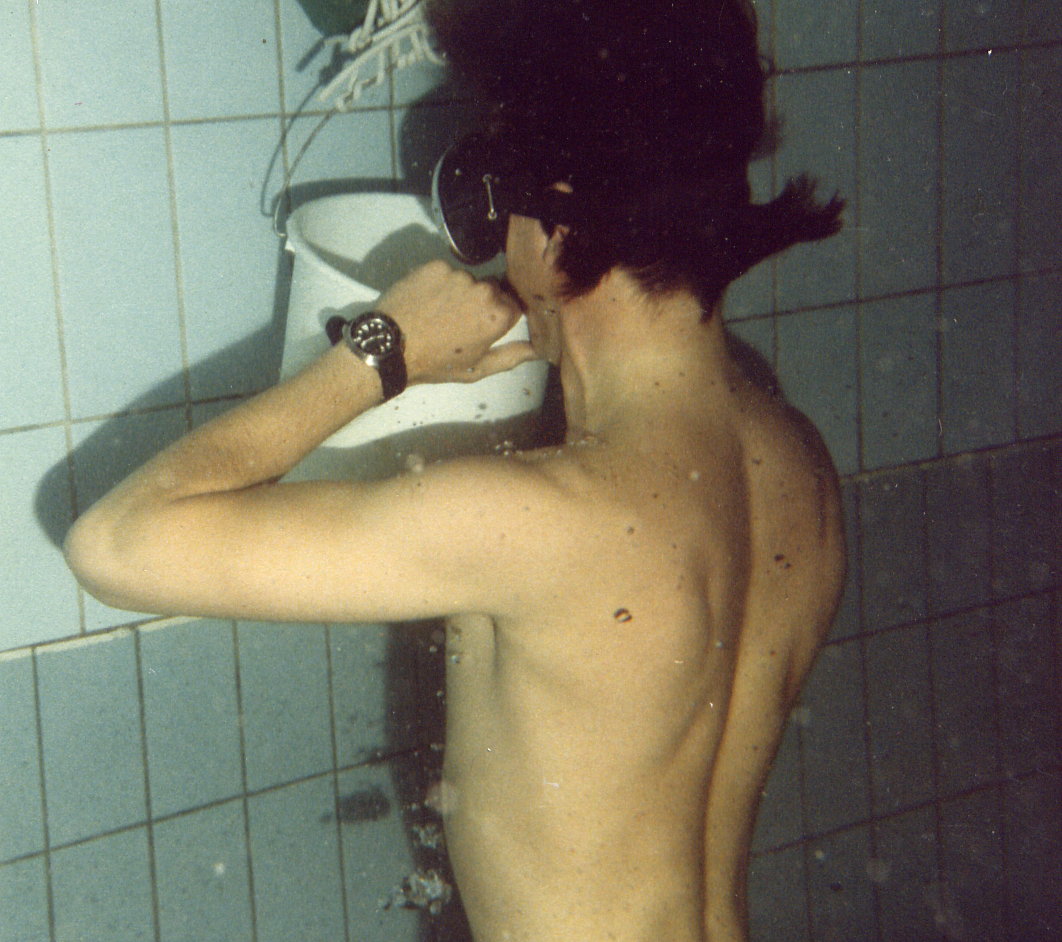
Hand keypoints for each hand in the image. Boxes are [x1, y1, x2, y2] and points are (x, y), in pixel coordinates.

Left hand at [376, 261, 539, 384]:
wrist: (390, 346)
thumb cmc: (434, 362)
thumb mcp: (476, 369)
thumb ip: (511, 357)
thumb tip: (536, 351)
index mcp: (498, 315)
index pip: (513, 305)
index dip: (499, 316)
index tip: (482, 325)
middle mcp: (483, 290)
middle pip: (491, 289)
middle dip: (480, 302)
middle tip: (456, 321)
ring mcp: (458, 275)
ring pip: (467, 280)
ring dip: (458, 292)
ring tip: (437, 312)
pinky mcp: (436, 266)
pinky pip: (445, 271)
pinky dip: (438, 283)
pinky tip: (425, 301)